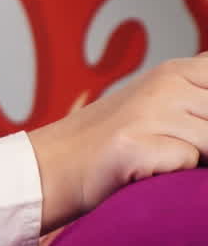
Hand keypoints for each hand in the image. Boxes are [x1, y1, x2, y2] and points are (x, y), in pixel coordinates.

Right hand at [28, 53, 207, 231]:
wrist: (53, 165)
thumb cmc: (115, 144)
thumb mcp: (160, 104)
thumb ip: (199, 98)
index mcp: (175, 71)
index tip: (195, 122)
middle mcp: (165, 84)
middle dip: (207, 140)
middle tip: (179, 147)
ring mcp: (148, 112)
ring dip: (196, 159)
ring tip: (163, 160)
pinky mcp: (134, 144)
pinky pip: (187, 162)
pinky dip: (174, 174)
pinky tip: (147, 170)